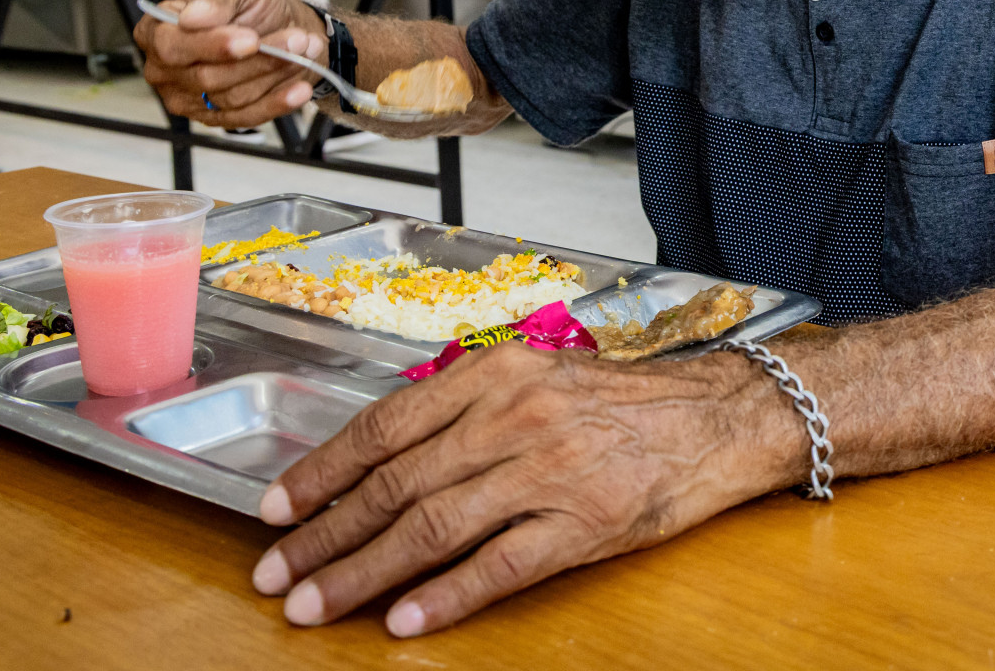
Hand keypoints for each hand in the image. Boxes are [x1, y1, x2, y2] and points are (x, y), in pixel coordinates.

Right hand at [134, 0, 327, 127]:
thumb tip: (192, 15)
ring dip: (274, 74)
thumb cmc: (254, 6)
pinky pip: (246, 117)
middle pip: (205, 76)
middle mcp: (165, 68)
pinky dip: (278, 103)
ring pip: (231, 96)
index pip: (172, 45)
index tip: (251, 38)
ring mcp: (188, 97)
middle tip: (295, 40)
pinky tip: (298, 88)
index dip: (212, 45)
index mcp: (156, 30)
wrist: (284, 27)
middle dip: (257, 59)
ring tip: (303, 49)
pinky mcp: (215, 118)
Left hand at [250, 341, 797, 635]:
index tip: (279, 507)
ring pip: (434, 526)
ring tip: (316, 603)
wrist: (718, 415)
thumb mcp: (539, 376)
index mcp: (498, 374)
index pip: (387, 425)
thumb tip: (384, 454)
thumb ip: (466, 406)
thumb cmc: (624, 400)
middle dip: (326, 532)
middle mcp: (517, 417)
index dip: (324, 470)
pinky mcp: (586, 524)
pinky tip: (405, 619)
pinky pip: (501, 566)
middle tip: (277, 571)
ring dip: (364, 570)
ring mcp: (551, 471)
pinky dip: (447, 595)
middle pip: (398, 483)